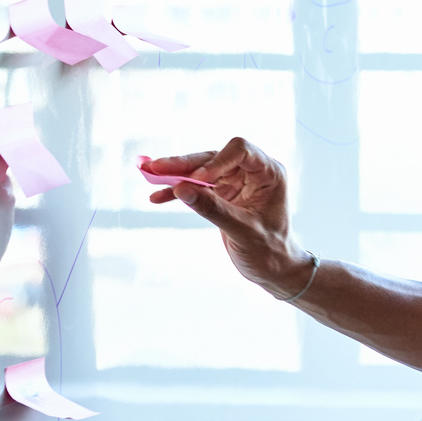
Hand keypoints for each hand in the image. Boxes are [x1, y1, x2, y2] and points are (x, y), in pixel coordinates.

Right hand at [140, 137, 306, 294]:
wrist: (273, 269)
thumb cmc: (270, 251)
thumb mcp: (243, 231)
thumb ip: (214, 209)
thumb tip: (181, 189)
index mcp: (269, 173)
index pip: (240, 151)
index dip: (216, 161)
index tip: (196, 180)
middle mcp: (252, 172)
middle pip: (214, 157)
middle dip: (184, 163)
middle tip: (154, 166)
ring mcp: (236, 182)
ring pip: (200, 170)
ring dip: (174, 173)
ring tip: (147, 173)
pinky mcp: (222, 194)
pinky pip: (196, 187)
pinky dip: (177, 191)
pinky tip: (157, 196)